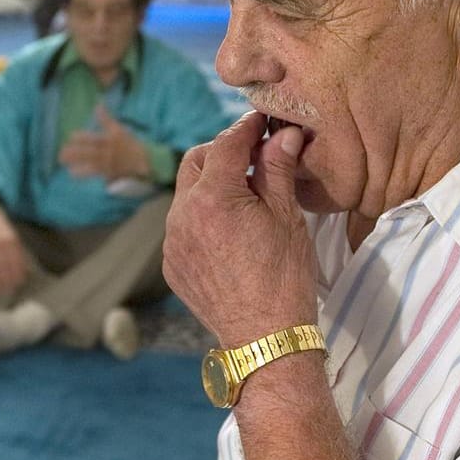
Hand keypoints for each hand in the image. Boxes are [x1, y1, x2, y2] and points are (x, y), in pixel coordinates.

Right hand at [0, 207, 28, 298]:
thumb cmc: (3, 230)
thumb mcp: (14, 238)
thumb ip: (19, 253)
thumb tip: (25, 271)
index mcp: (10, 241)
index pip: (15, 261)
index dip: (16, 273)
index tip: (17, 284)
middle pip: (3, 266)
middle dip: (5, 280)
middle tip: (7, 291)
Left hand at [59, 105, 150, 181]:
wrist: (144, 161)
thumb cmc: (129, 143)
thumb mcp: (119, 128)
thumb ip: (106, 118)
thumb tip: (98, 104)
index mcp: (110, 138)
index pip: (95, 137)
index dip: (82, 138)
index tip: (71, 137)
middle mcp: (107, 151)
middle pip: (89, 151)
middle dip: (74, 151)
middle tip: (61, 150)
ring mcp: (106, 162)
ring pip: (89, 162)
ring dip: (75, 161)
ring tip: (62, 159)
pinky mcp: (106, 172)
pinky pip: (92, 172)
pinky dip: (81, 172)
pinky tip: (70, 172)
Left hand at [164, 112, 320, 347]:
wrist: (265, 337)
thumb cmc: (284, 278)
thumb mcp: (287, 217)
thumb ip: (278, 170)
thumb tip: (283, 135)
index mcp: (212, 198)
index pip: (226, 144)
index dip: (246, 127)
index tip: (262, 121)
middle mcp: (182, 215)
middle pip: (196, 162)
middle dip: (222, 152)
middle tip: (254, 155)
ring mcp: (172, 242)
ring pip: (186, 195)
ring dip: (210, 185)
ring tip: (244, 195)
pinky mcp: (172, 264)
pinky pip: (182, 226)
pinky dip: (202, 217)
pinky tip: (230, 229)